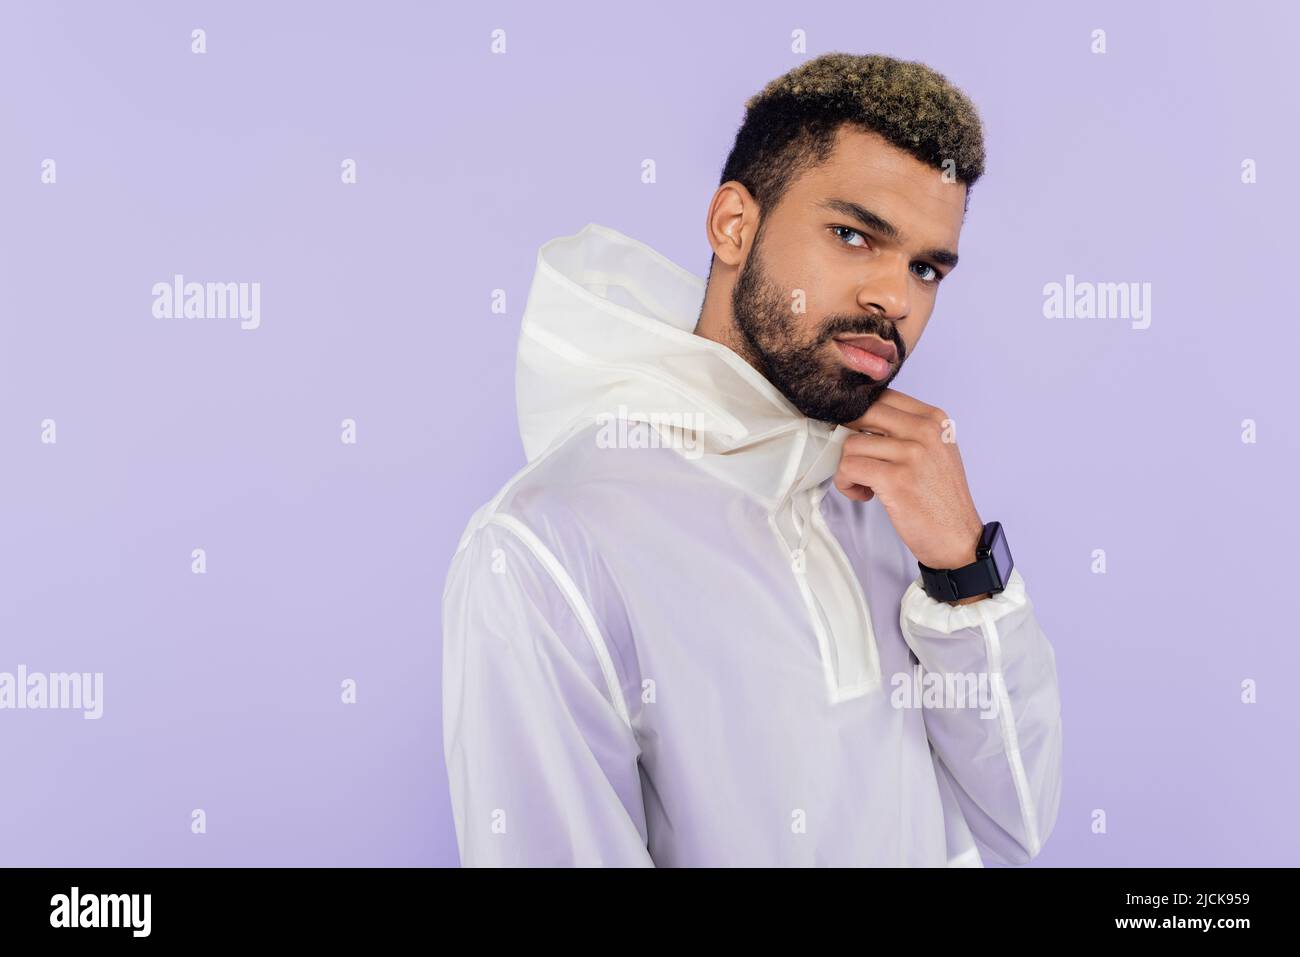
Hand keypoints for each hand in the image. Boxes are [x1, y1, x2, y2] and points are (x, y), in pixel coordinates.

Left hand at [835, 388, 985, 589]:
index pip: (882, 396)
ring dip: (847, 467)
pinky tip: (863, 494)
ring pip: (850, 443)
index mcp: (934, 419)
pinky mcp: (896, 479)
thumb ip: (905, 429)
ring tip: (864, 484)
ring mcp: (912, 454)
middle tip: (855, 458)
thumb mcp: (935, 451)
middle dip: (848, 436)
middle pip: (862, 413)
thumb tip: (859, 416)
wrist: (958, 539)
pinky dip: (847, 483)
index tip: (857, 434)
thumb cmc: (940, 498)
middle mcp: (925, 431)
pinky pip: (849, 467)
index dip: (859, 414)